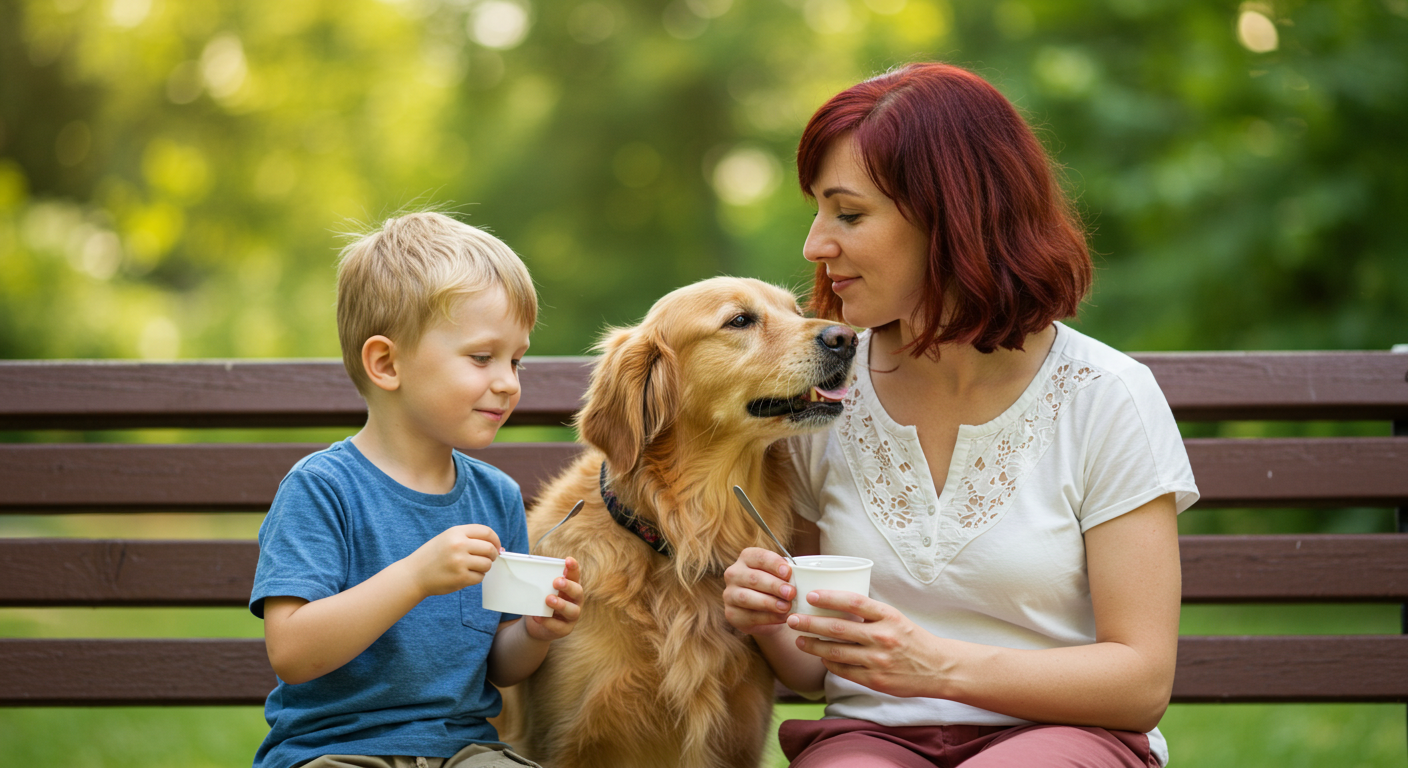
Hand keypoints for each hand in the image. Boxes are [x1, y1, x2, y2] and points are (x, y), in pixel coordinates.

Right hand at [403, 524, 501, 597]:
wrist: (413, 575)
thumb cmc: (433, 556)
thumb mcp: (448, 538)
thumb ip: (470, 539)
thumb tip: (499, 548)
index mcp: (456, 532)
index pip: (487, 532)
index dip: (496, 540)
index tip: (497, 547)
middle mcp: (459, 545)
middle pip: (490, 549)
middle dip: (493, 555)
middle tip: (487, 559)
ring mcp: (460, 562)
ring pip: (487, 564)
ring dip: (484, 567)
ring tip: (473, 568)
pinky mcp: (460, 577)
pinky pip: (480, 577)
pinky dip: (476, 577)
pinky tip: (466, 575)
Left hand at [523, 557, 583, 640]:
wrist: (536, 625)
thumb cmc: (538, 600)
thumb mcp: (536, 588)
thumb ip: (528, 574)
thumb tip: (503, 553)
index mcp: (570, 586)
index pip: (575, 575)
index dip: (573, 567)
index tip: (567, 560)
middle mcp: (574, 600)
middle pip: (578, 592)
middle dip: (568, 586)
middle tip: (556, 582)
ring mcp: (571, 616)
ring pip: (572, 610)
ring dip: (561, 604)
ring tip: (548, 599)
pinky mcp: (564, 630)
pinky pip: (558, 626)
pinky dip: (548, 622)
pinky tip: (538, 617)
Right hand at [723, 547, 796, 635]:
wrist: (765, 614)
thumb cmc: (775, 589)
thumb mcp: (780, 577)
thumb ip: (786, 575)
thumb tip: (799, 576)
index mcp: (746, 558)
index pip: (759, 557)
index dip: (774, 564)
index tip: (788, 572)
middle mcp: (734, 573)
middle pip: (754, 578)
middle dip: (774, 585)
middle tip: (791, 593)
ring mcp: (729, 594)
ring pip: (747, 597)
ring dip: (769, 602)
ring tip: (786, 607)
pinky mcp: (731, 613)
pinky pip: (749, 615)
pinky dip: (768, 618)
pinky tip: (782, 617)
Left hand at [787, 589, 951, 699]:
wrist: (939, 668)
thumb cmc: (913, 639)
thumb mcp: (896, 618)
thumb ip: (870, 613)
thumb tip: (835, 604)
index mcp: (889, 616)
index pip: (854, 602)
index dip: (829, 598)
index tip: (811, 596)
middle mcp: (883, 637)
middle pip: (838, 628)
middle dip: (809, 623)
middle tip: (792, 618)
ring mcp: (878, 660)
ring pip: (836, 652)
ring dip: (813, 645)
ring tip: (799, 639)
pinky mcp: (875, 680)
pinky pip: (844, 670)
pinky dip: (829, 663)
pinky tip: (821, 656)